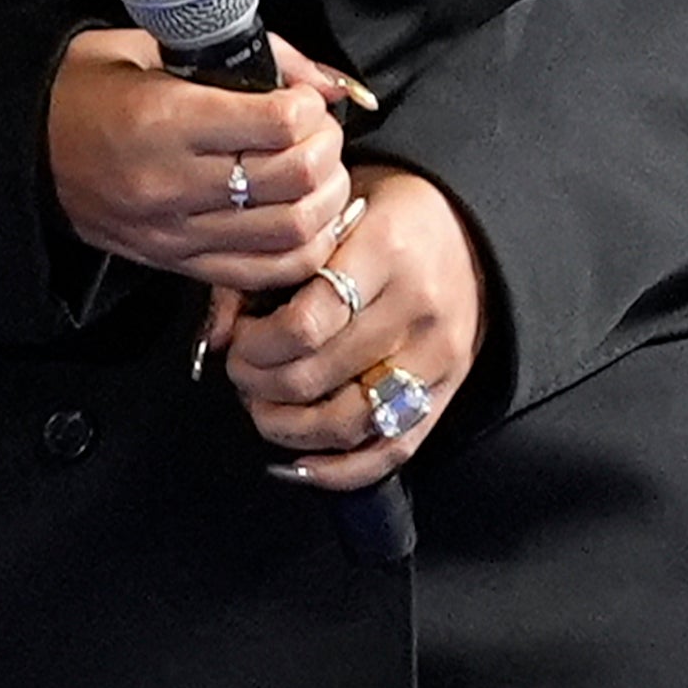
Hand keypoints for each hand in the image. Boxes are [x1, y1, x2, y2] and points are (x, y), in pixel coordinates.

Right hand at [47, 27, 353, 286]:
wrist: (24, 150)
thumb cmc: (89, 88)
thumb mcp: (152, 45)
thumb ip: (246, 56)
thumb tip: (325, 84)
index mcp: (162, 119)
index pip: (276, 124)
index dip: (308, 106)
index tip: (301, 97)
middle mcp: (171, 183)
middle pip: (294, 179)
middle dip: (326, 149)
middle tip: (318, 131)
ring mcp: (175, 233)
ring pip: (292, 233)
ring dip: (325, 200)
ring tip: (317, 172)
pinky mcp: (177, 264)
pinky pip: (265, 272)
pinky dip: (303, 248)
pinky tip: (304, 217)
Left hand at [215, 162, 480, 492]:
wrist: (469, 230)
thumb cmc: (385, 217)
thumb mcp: (326, 219)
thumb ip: (265, 269)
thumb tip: (218, 337)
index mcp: (384, 251)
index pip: (305, 324)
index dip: (255, 345)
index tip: (239, 338)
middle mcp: (417, 309)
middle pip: (316, 378)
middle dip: (258, 384)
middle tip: (241, 371)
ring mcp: (437, 357)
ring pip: (348, 423)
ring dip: (287, 428)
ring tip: (262, 407)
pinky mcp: (447, 393)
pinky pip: (391, 451)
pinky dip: (338, 470)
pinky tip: (299, 463)